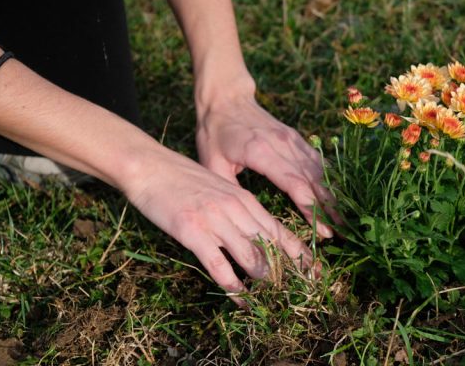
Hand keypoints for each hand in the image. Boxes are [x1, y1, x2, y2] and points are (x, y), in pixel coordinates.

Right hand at [124, 147, 312, 304]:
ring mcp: (215, 220)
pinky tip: (240, 298)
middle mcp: (235, 209)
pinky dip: (232, 284)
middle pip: (270, 244)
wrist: (149, 166)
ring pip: (250, 255)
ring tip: (273, 299)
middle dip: (288, 270)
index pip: (278, 229)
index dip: (298, 252)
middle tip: (302, 291)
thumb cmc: (182, 178)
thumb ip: (238, 208)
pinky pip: (218, 264)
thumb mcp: (219, 187)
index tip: (315, 269)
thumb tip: (255, 234)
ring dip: (263, 280)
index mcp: (244, 199)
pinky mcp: (193, 231)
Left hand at [195, 92, 338, 238]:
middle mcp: (282, 144)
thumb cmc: (214, 134)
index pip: (294, 184)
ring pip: (320, 170)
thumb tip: (243, 220)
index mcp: (261, 152)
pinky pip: (317, 160)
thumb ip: (231, 191)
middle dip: (329, 207)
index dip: (311, 208)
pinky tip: (337, 193)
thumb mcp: (212, 164)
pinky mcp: (296, 137)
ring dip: (333, 194)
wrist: (225, 98)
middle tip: (342, 230)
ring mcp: (292, 140)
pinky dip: (328, 177)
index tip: (323, 229)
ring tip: (343, 218)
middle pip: (313, 180)